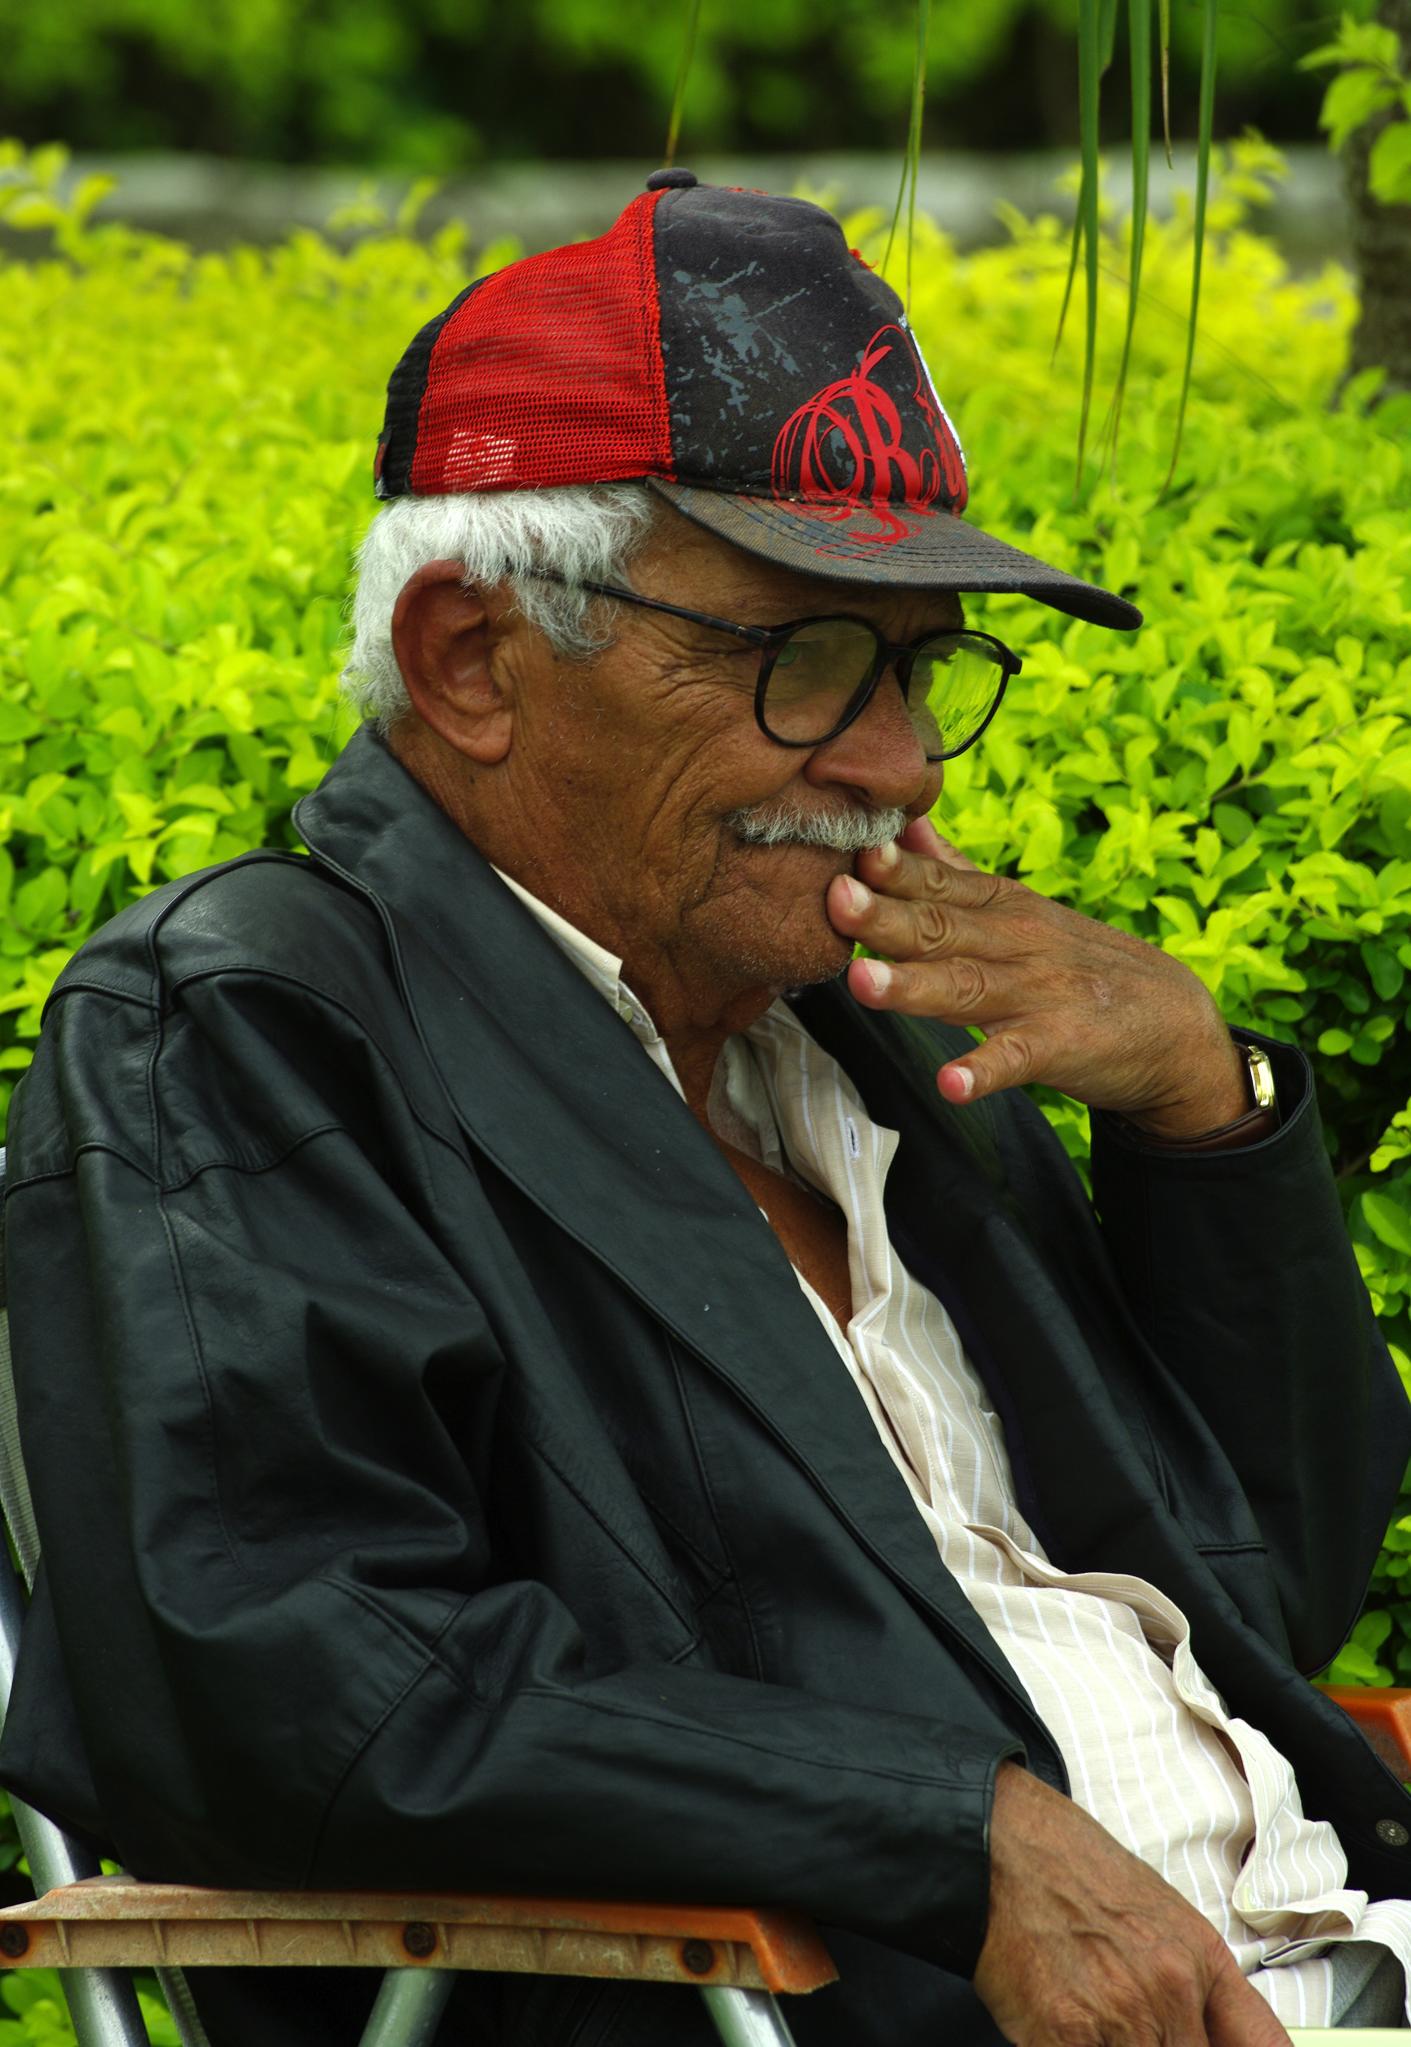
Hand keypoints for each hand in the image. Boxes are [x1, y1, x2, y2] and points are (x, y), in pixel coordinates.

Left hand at [826, 818, 1248, 1135]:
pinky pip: (1016, 1060)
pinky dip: (984, 1072)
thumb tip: (902, 826)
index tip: (847, 848)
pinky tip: (951, 1084)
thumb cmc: (1077, 963)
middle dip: (885, 914)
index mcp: (998, 908)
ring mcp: (1037, 994)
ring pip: (965, 988)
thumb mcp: (1019, 908)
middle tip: (835, 898)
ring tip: (865, 983)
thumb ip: (955, 870)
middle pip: (939, 928)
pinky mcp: (1061, 1046)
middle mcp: (1013, 942)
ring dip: (914, 986)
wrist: (1174, 1025)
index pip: (937, 881)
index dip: (891, 868)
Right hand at [976, 1764, 1290, 2046]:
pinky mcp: (1064, 2036)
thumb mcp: (1162, 1914)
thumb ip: (1201, 1989)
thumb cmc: (1075, 1873)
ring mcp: (1118, 2018)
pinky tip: (1065, 2027)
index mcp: (1201, 1961)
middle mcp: (1169, 1992)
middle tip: (1130, 2024)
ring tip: (1096, 2018)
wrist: (1004, 1847)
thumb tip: (1218, 2041)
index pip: (1263, 2046)